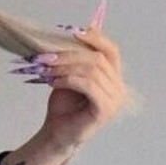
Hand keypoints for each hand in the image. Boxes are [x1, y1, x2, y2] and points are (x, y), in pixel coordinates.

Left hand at [16, 0, 127, 151]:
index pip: (111, 50)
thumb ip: (75, 58)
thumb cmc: (64, 105)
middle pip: (98, 58)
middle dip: (69, 54)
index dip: (95, 38)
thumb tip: (70, 31)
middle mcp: (119, 87)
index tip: (73, 32)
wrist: (57, 132)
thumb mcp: (68, 75)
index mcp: (113, 77)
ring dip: (65, 67)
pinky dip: (69, 79)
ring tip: (46, 69)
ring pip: (92, 71)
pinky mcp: (105, 109)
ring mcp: (115, 99)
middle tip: (46, 56)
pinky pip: (88, 85)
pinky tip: (53, 82)